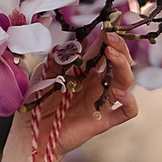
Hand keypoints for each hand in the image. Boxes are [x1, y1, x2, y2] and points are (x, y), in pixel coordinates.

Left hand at [31, 31, 136, 161]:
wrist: (32, 133)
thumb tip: (70, 44)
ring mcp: (102, 101)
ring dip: (123, 65)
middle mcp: (97, 85)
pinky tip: (117, 92)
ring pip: (126, 81)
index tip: (105, 28)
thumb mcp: (44, 75)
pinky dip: (129, 101)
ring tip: (111, 54)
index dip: (107, 40)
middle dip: (119, 47)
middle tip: (110, 38)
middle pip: (120, 63)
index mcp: (85, 72)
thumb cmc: (37, 104)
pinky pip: (127, 111)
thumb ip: (58, 60)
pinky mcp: (104, 120)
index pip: (103, 52)